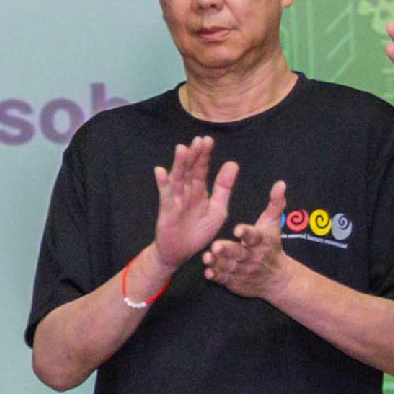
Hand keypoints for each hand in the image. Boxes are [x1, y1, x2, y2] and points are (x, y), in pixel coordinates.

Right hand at [148, 133, 239, 273]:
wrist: (180, 254)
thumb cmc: (198, 233)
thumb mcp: (218, 210)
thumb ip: (224, 189)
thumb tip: (233, 163)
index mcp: (199, 190)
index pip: (201, 169)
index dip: (204, 155)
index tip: (207, 140)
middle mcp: (186, 191)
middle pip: (190, 169)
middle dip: (194, 155)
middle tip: (198, 140)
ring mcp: (175, 200)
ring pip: (178, 178)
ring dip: (179, 164)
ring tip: (182, 149)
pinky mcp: (166, 211)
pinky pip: (165, 195)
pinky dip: (162, 183)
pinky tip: (160, 171)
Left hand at [199, 180, 289, 296]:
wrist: (276, 279)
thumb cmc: (271, 247)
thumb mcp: (274, 225)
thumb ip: (275, 203)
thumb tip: (280, 183)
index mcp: (261, 241)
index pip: (254, 236)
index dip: (246, 233)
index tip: (238, 229)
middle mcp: (253, 257)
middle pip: (240, 253)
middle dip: (228, 250)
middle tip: (216, 245)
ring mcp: (244, 271)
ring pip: (229, 267)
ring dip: (218, 263)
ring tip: (208, 257)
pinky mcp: (236, 282)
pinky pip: (225, 280)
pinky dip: (217, 277)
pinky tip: (209, 272)